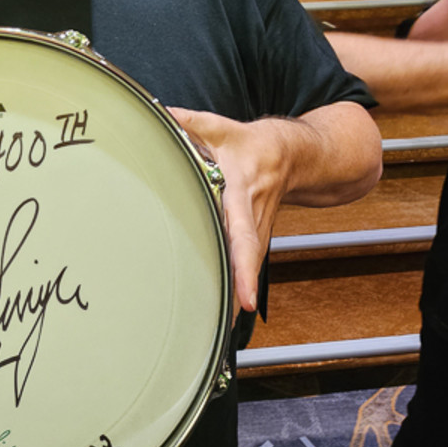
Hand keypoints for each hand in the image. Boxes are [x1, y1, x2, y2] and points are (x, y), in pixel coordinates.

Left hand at [168, 108, 292, 318]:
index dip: (243, 264)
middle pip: (247, 259)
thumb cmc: (250, 143)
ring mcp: (258, 230)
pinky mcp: (255, 238)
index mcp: (243, 189)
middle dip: (238, 293)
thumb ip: (186, 122)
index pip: (243, 230)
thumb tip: (155, 113)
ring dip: (234, 297)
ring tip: (215, 333)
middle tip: (220, 328)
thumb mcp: (220, 126)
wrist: (292, 154)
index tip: (243, 295)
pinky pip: (245, 265)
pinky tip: (223, 315)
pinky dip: (236, 288)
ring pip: (247, 267)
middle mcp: (254, 216)